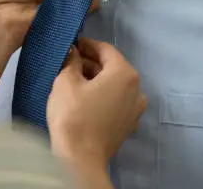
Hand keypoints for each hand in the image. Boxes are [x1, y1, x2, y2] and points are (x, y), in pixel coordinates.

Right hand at [47, 38, 146, 171]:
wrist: (80, 158)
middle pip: (112, 67)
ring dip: (96, 79)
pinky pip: (115, 101)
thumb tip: (73, 52)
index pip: (105, 49)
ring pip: (114, 85)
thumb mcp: (65, 81)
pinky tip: (83, 98)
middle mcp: (137, 89)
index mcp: (125, 73)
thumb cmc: (73, 114)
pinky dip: (102, 96)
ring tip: (72, 79)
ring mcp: (135, 109)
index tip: (71, 43)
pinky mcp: (128, 125)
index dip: (86, 44)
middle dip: (90, 62)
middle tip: (68, 61)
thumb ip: (71, 60)